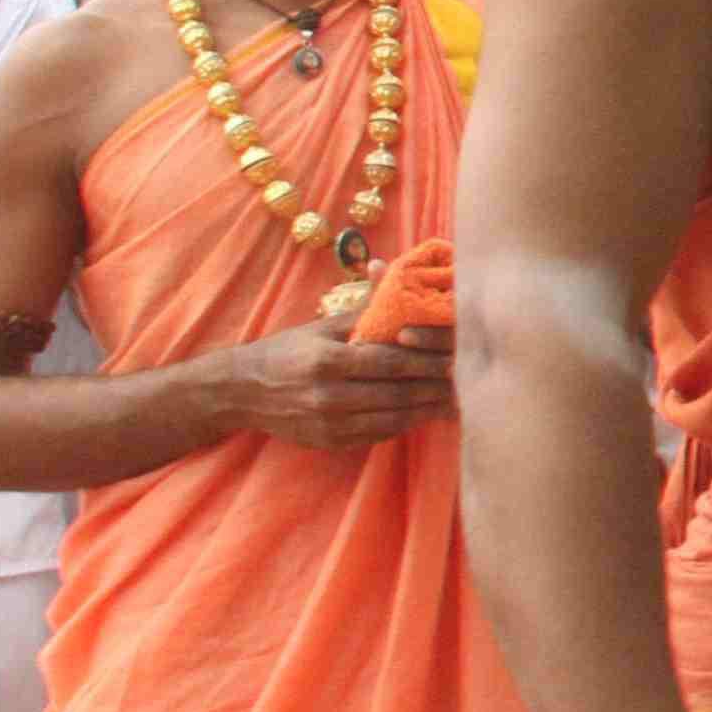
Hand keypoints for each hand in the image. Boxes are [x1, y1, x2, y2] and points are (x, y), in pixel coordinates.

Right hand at [203, 325, 457, 447]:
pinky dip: (404, 423)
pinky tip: (424, 412)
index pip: (389, 363)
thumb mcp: (322, 325)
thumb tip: (389, 268)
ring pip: (393, 419)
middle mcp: (328, 396)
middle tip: (470, 380)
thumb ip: (363, 306)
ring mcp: (329, 424)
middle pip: (397, 394)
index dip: (426, 362)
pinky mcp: (331, 442)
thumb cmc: (287, 351)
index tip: (457, 357)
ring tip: (457, 399)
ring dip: (427, 410)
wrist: (241, 391)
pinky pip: (378, 434)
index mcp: (327, 362)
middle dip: (436, 388)